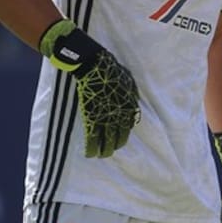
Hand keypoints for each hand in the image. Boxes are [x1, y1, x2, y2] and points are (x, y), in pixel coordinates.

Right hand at [41, 19, 139, 157]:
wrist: (95, 66)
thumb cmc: (111, 70)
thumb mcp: (127, 82)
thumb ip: (129, 95)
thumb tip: (131, 104)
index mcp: (130, 106)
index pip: (128, 126)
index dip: (122, 135)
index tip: (118, 140)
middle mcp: (120, 115)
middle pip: (119, 137)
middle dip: (113, 146)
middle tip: (108, 152)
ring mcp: (106, 118)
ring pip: (106, 141)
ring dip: (103, 151)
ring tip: (99, 155)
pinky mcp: (92, 118)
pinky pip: (93, 138)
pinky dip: (92, 148)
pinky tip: (90, 154)